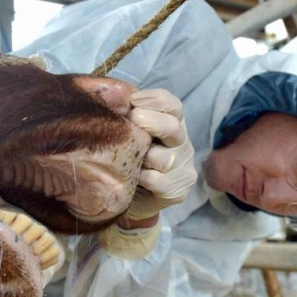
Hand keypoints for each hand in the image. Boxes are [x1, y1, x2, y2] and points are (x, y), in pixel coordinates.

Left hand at [124, 89, 197, 222]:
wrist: (130, 199)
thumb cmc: (127, 159)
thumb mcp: (127, 133)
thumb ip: (125, 114)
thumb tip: (112, 97)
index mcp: (172, 124)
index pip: (173, 105)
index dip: (154, 99)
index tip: (132, 101)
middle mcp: (182, 143)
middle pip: (172, 126)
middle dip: (148, 121)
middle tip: (131, 122)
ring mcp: (183, 168)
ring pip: (161, 156)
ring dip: (141, 157)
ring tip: (128, 160)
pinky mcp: (178, 191)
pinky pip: (156, 180)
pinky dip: (141, 179)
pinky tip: (132, 179)